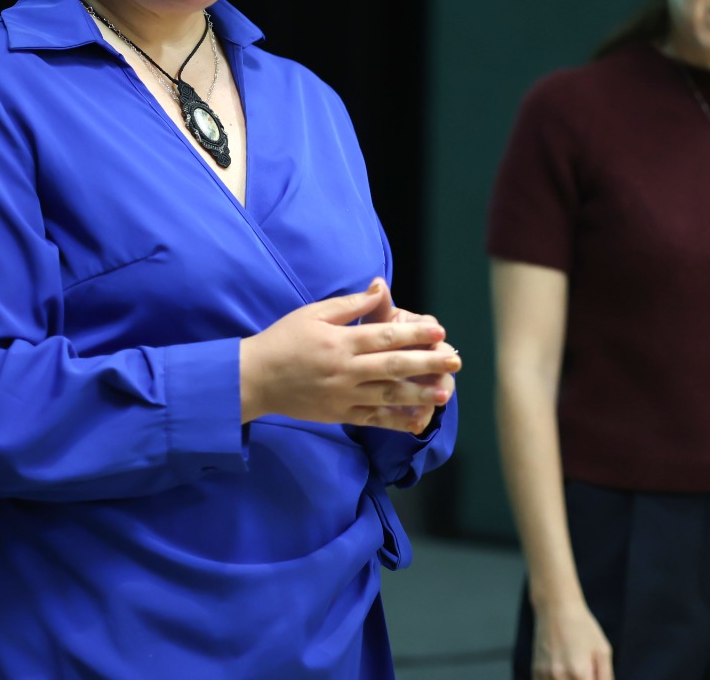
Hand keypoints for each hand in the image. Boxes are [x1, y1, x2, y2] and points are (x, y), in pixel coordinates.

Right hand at [240, 279, 461, 432]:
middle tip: (455, 361)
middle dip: (427, 363)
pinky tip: (417, 421)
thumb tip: (379, 288)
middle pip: (393, 366)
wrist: (255, 379)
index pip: (384, 336)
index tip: (439, 331)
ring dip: (418, 395)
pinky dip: (395, 421)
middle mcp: (345, 370)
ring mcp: (343, 396)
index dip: (414, 334)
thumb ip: (350, 305)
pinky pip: (372, 420)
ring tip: (444, 394)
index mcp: (339, 342)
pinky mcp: (338, 415)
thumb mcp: (312, 313)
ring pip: (387, 396)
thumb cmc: (283, 340)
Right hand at [532, 601, 612, 679]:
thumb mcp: (603, 651)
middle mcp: (560, 677)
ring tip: (574, 669)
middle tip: (584, 672)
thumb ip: (606, 677)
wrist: (556, 608)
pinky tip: (562, 673)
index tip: (591, 677)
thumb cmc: (583, 628)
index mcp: (580, 673)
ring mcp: (545, 675)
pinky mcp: (536, 672)